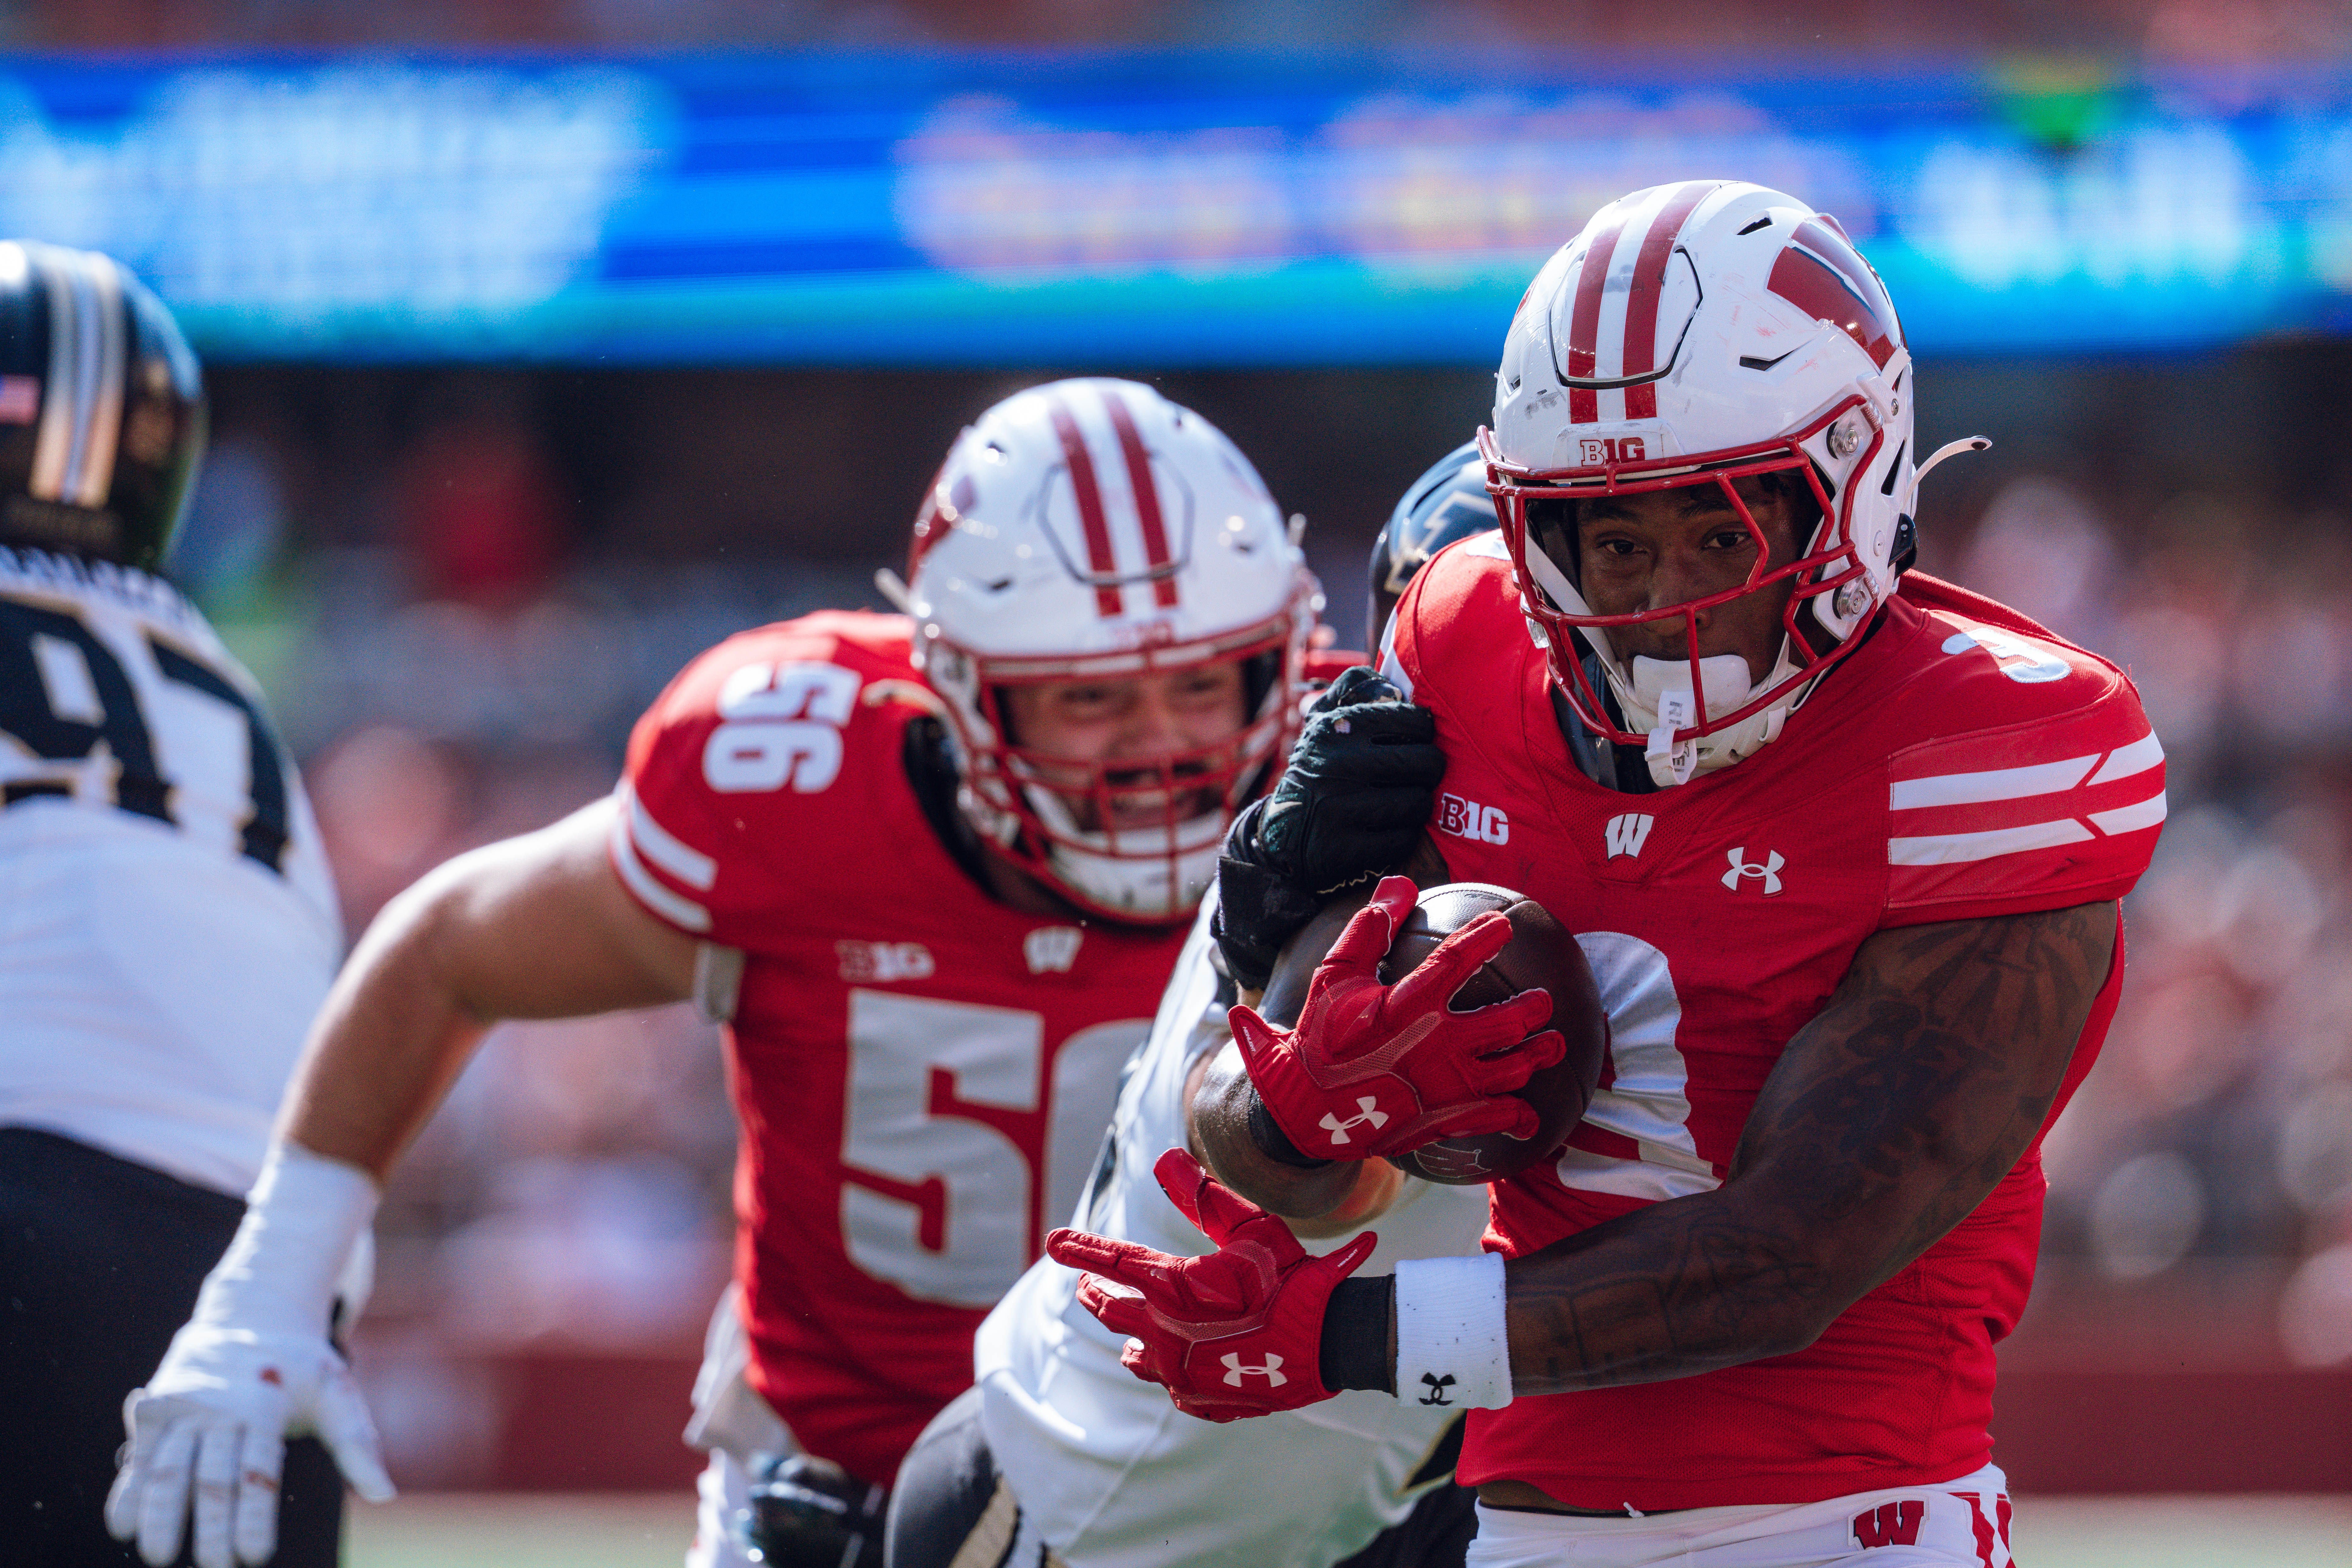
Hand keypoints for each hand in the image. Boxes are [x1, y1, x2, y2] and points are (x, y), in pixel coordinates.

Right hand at [107, 1323, 391, 1567]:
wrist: (253, 1311)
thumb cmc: (300, 1366)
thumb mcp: (336, 1393)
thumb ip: (356, 1445)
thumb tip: (384, 1494)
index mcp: (265, 1404)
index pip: (259, 1471)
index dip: (254, 1516)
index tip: (255, 1556)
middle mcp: (219, 1406)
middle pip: (213, 1475)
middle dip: (211, 1525)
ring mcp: (183, 1405)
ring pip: (169, 1466)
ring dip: (161, 1513)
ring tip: (158, 1555)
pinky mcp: (155, 1406)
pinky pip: (141, 1453)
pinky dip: (129, 1489)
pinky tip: (122, 1525)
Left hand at [1048, 1148, 1375, 1421]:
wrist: (1328, 1343)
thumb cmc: (1289, 1277)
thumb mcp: (1249, 1226)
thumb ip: (1202, 1196)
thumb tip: (1164, 1158)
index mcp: (1171, 1288)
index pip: (1111, 1260)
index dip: (1080, 1248)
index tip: (1052, 1241)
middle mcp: (1164, 1333)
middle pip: (1110, 1310)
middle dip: (1095, 1293)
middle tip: (1086, 1285)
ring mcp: (1179, 1372)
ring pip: (1133, 1354)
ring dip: (1125, 1334)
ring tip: (1122, 1327)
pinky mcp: (1200, 1399)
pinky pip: (1170, 1384)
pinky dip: (1167, 1368)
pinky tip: (1174, 1361)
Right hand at [1229, 875, 1562, 1159]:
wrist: (1303, 1109)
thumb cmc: (1321, 1038)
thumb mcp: (1336, 977)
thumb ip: (1370, 931)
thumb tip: (1399, 884)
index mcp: (1405, 1005)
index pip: (1455, 961)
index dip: (1485, 937)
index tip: (1505, 924)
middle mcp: (1433, 1044)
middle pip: (1503, 1022)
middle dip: (1531, 1008)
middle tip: (1543, 1000)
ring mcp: (1443, 1086)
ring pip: (1510, 1069)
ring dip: (1537, 1056)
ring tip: (1553, 1044)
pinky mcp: (1443, 1119)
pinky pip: (1496, 1118)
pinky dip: (1519, 1117)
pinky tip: (1530, 1115)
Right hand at [1258, 667, 1445, 892]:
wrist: (1280, 834)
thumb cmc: (1319, 767)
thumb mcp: (1325, 719)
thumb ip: (1357, 686)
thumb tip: (1396, 682)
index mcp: (1336, 727)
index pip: (1415, 721)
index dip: (1424, 734)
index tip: (1413, 742)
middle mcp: (1335, 764)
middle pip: (1427, 763)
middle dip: (1428, 772)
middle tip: (1414, 776)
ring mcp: (1339, 809)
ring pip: (1419, 803)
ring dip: (1416, 806)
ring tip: (1399, 803)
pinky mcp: (1345, 849)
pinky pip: (1404, 839)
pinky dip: (1401, 837)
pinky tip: (1385, 830)